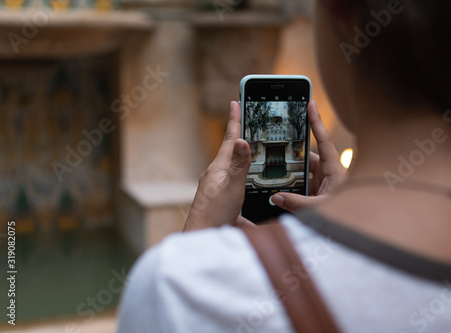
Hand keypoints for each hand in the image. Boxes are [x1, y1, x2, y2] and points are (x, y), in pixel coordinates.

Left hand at [183, 101, 253, 230]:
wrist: (201, 238)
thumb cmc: (214, 214)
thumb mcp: (232, 187)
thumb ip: (239, 165)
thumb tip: (242, 140)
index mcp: (219, 168)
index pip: (230, 139)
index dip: (234, 120)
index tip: (235, 102)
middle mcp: (216, 175)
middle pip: (230, 152)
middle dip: (238, 136)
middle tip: (241, 120)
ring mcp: (216, 188)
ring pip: (233, 170)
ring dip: (242, 160)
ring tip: (248, 151)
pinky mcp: (219, 201)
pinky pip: (234, 188)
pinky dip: (243, 186)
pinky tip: (249, 195)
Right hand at [270, 100, 347, 211]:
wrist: (357, 227)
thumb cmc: (348, 213)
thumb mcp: (320, 208)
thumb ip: (297, 203)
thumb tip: (277, 197)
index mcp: (334, 169)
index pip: (323, 140)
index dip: (316, 121)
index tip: (311, 103)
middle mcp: (329, 172)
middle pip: (306, 157)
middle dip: (291, 157)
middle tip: (275, 152)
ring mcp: (323, 182)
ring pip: (303, 172)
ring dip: (291, 176)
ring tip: (275, 178)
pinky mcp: (319, 191)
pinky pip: (302, 184)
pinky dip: (292, 187)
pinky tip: (281, 193)